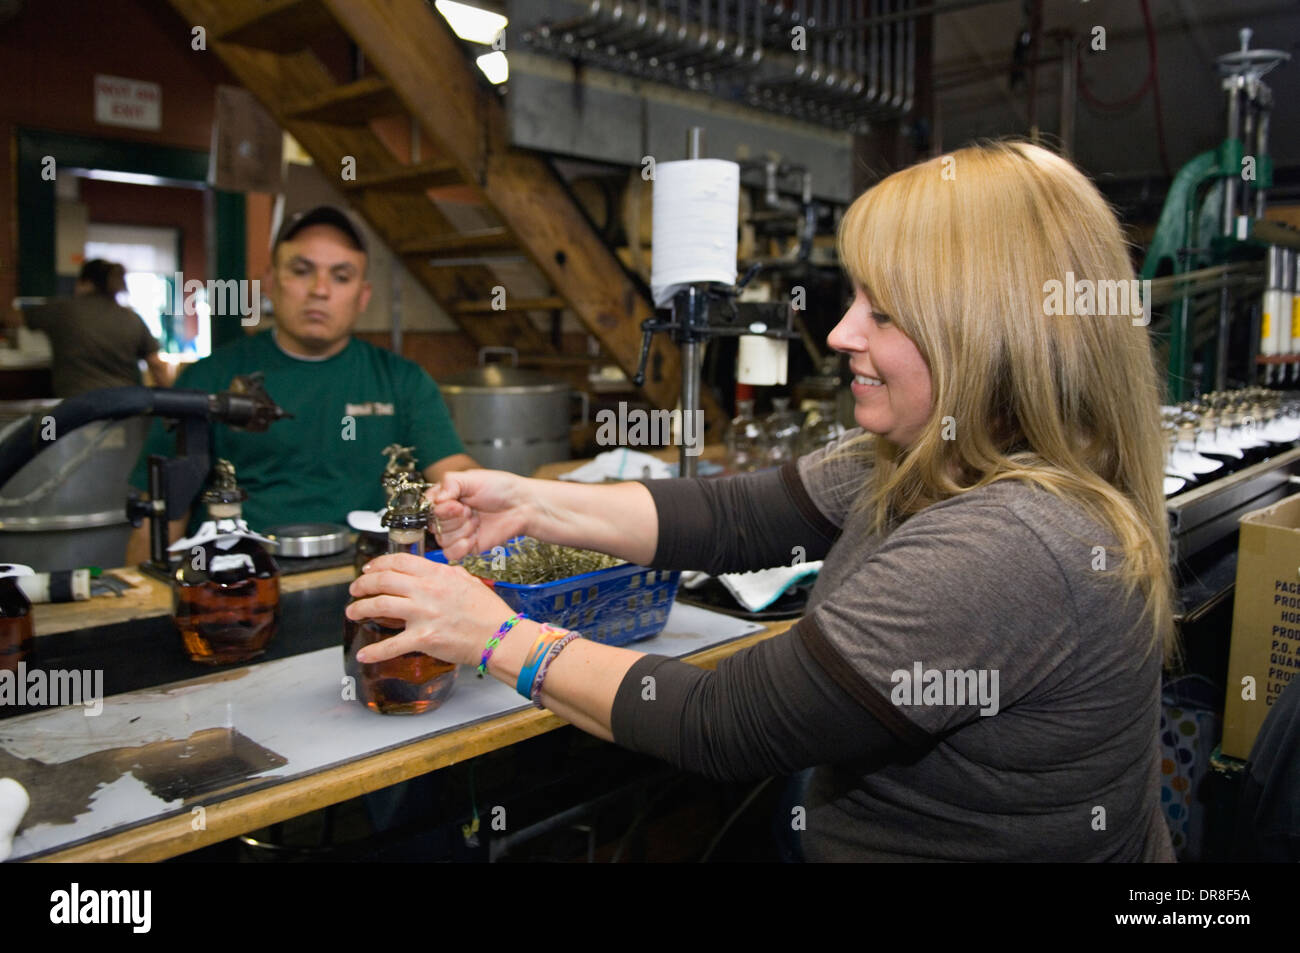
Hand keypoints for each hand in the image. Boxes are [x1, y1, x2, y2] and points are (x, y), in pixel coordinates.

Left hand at [346, 553, 514, 664]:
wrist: (499, 636)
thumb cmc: (488, 611)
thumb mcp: (468, 580)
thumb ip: (447, 574)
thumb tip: (433, 573)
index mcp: (437, 574)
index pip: (398, 561)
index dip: (378, 564)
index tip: (369, 569)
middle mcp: (426, 591)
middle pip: (383, 581)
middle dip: (362, 584)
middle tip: (355, 589)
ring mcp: (422, 614)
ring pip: (379, 606)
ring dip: (360, 609)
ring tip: (353, 612)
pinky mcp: (423, 639)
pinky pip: (391, 645)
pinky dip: (374, 651)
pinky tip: (364, 654)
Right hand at [429, 469, 531, 561]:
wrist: (521, 506)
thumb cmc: (501, 488)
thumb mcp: (472, 478)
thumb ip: (450, 483)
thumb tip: (435, 498)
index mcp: (446, 497)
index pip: (428, 506)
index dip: (441, 508)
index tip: (456, 504)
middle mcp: (449, 515)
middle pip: (434, 524)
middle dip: (455, 518)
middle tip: (471, 510)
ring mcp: (457, 532)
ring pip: (442, 539)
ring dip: (462, 530)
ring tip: (477, 521)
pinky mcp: (466, 547)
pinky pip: (451, 553)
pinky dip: (461, 547)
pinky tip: (474, 537)